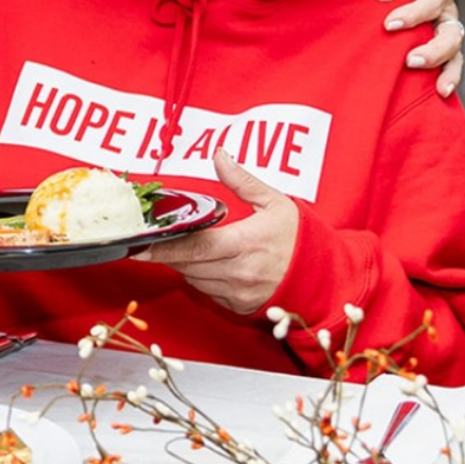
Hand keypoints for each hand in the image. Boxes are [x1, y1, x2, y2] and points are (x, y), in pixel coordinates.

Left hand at [134, 150, 297, 314]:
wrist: (326, 278)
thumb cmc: (302, 240)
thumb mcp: (275, 202)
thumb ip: (242, 181)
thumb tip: (219, 156)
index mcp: (246, 245)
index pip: (194, 248)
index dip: (163, 248)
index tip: (139, 245)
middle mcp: (239, 274)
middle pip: (188, 265)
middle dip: (169, 252)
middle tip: (154, 239)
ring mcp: (239, 294)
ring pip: (194, 279)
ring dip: (185, 264)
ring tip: (186, 245)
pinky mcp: (239, 307)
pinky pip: (208, 292)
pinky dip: (201, 277)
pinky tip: (207, 262)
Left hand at [372, 0, 463, 96]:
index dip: (414, 13)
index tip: (389, 24)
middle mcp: (444, 9)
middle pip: (451, 31)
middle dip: (434, 48)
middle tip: (410, 59)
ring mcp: (441, 30)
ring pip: (453, 51)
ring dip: (442, 66)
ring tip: (432, 83)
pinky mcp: (433, 46)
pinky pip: (448, 65)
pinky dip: (448, 78)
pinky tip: (440, 92)